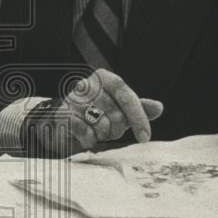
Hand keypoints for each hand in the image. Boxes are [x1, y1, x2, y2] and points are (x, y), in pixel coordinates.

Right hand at [23, 68, 163, 156]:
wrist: (59, 120)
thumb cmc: (91, 112)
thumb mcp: (117, 107)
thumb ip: (137, 107)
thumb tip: (159, 107)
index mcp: (103, 78)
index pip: (126, 95)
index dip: (138, 117)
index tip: (145, 136)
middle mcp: (88, 84)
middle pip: (116, 114)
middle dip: (117, 129)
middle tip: (108, 129)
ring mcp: (73, 99)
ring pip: (103, 126)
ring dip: (102, 135)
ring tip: (95, 131)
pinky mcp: (63, 115)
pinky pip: (87, 133)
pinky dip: (90, 140)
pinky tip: (86, 136)